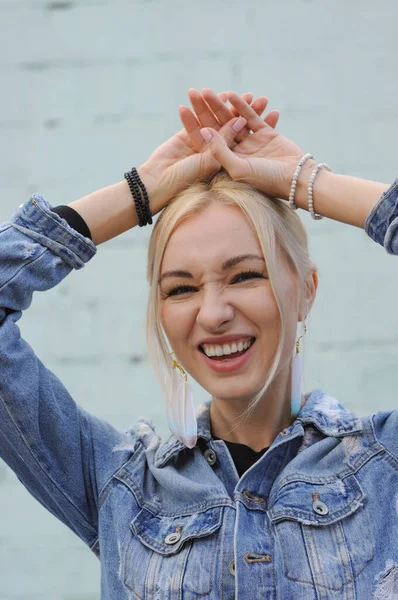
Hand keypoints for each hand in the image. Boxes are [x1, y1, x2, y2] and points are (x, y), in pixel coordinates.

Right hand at [138, 92, 266, 212]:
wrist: (158, 185)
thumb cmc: (186, 181)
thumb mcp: (213, 163)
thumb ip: (225, 142)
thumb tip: (239, 120)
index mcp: (226, 162)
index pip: (246, 139)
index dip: (257, 124)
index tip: (266, 108)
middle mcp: (216, 153)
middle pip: (232, 128)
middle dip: (243, 112)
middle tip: (255, 95)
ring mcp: (201, 146)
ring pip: (213, 122)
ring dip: (219, 106)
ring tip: (228, 91)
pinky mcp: (185, 139)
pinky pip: (195, 121)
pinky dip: (199, 110)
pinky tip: (202, 97)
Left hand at [183, 90, 315, 199]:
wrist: (297, 179)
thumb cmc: (266, 180)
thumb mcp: (237, 168)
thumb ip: (220, 151)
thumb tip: (203, 131)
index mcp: (226, 165)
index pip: (207, 141)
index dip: (194, 124)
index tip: (183, 108)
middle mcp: (237, 154)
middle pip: (217, 128)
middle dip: (206, 110)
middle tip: (194, 92)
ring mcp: (252, 144)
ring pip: (233, 121)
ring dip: (222, 106)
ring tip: (209, 90)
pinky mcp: (266, 135)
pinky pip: (251, 118)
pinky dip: (243, 107)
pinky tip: (232, 94)